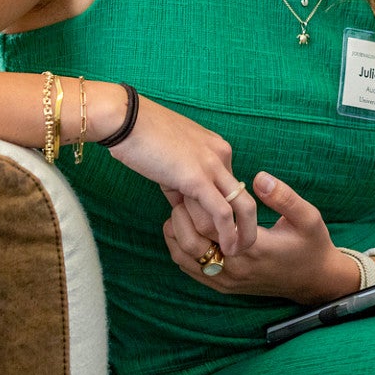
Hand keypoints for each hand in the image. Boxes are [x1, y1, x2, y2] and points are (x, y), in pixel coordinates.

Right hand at [99, 92, 257, 253]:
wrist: (125, 120)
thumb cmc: (140, 137)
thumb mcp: (169, 162)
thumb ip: (180, 183)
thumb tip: (182, 205)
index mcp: (215, 148)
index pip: (229, 185)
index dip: (223, 211)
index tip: (214, 230)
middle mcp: (221, 155)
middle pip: (246, 196)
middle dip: (248, 225)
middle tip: (242, 246)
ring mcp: (212, 166)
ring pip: (242, 206)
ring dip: (242, 234)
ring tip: (234, 254)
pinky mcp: (197, 178)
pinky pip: (221, 211)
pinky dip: (226, 233)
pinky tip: (225, 247)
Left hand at [162, 171, 361, 304]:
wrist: (315, 281)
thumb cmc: (311, 245)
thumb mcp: (307, 217)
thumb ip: (284, 197)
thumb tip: (259, 177)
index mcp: (254, 247)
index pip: (210, 224)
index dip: (196, 201)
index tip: (194, 180)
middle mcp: (236, 267)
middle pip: (190, 242)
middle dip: (181, 213)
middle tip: (182, 190)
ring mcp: (227, 280)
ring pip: (184, 258)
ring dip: (177, 231)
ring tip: (180, 207)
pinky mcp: (224, 286)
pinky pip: (190, 270)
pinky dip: (179, 249)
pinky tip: (183, 229)